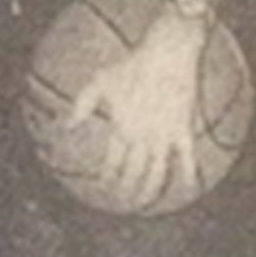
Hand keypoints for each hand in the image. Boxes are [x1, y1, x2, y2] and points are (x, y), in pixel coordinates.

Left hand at [69, 14, 203, 212]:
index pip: (112, 162)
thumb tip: (67, 126)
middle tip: (123, 201)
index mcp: (121, 129)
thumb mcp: (100, 81)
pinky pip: (188, 158)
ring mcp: (164, 137)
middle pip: (133, 172)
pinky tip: (188, 187)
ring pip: (157, 172)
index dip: (107, 176)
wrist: (166, 54)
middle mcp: (141, 138)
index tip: (104, 186)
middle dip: (126, 189)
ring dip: (150, 190)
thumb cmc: (131, 65)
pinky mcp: (183, 130)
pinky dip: (188, 174)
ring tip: (145, 201)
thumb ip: (83, 105)